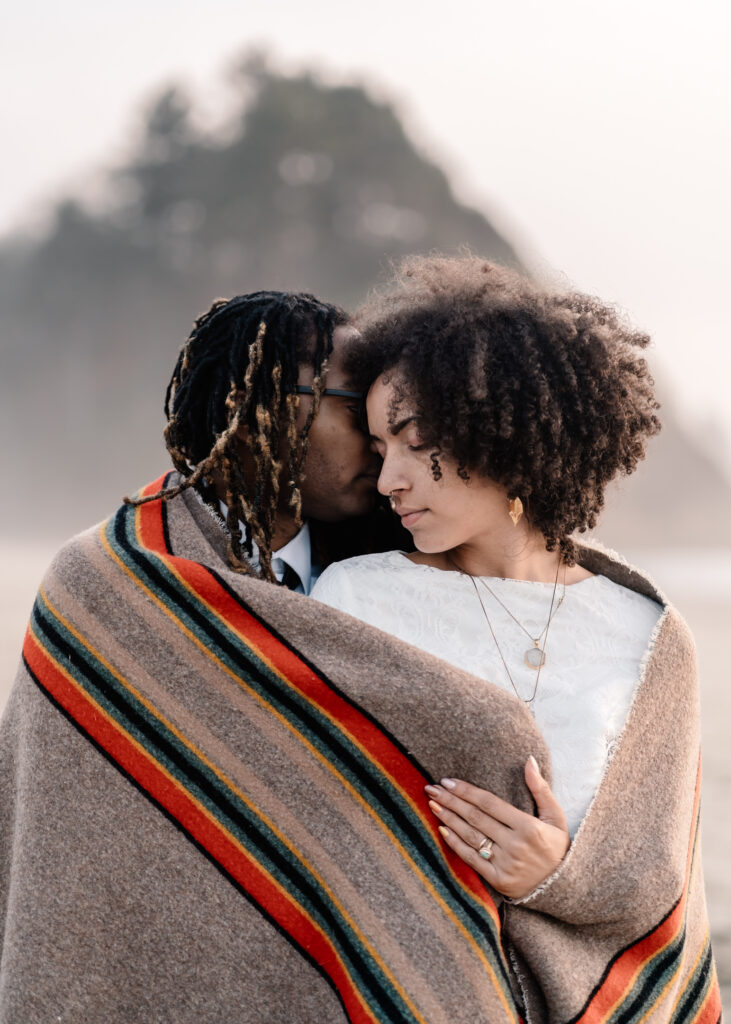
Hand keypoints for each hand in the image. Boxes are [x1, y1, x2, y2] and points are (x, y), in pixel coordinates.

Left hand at [424, 756, 569, 900]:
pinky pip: (471, 859)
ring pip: (470, 836)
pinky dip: (455, 843)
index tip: (447, 781)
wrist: (562, 888)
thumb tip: (529, 760)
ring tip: (432, 804)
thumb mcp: (555, 817)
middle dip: (451, 801)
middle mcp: (515, 845)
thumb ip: (540, 788)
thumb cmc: (556, 847)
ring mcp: (506, 864)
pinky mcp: (498, 880)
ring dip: (449, 819)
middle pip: (475, 817)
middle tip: (431, 788)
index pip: (489, 803)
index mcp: (528, 826)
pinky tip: (442, 829)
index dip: (466, 791)